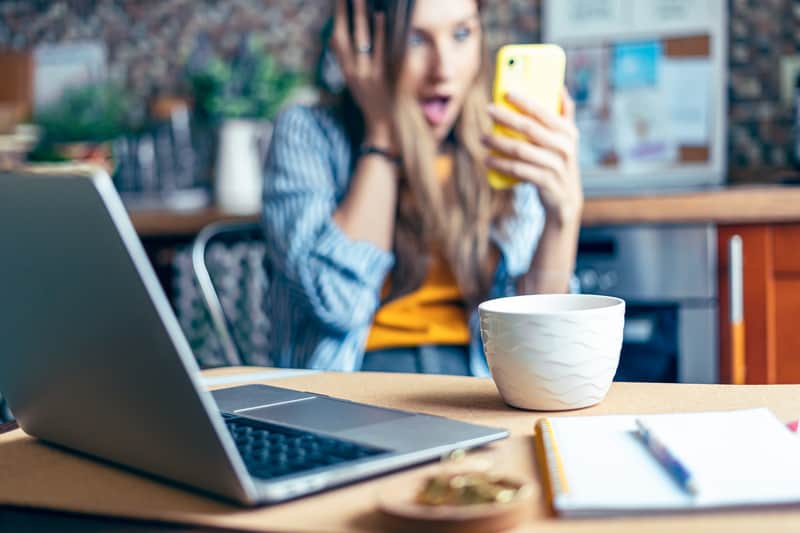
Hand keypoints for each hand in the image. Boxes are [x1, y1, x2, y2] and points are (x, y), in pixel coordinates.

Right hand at [331, 0, 394, 148]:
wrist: (383, 127)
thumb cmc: (372, 102)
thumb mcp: (357, 82)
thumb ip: (352, 63)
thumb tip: (347, 41)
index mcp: (346, 71)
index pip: (336, 41)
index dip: (335, 19)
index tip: (337, 1)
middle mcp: (353, 71)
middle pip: (343, 37)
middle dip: (344, 12)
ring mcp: (366, 74)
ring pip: (360, 40)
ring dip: (360, 16)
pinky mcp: (382, 77)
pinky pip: (380, 51)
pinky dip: (380, 33)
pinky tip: (381, 17)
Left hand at [482, 88, 582, 226]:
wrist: (566, 199)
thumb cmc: (561, 162)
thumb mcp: (568, 139)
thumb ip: (566, 114)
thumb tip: (560, 87)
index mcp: (568, 132)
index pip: (544, 112)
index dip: (525, 101)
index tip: (506, 93)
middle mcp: (564, 147)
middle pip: (529, 128)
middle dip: (506, 117)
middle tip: (488, 110)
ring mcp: (555, 165)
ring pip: (520, 150)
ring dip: (498, 142)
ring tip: (483, 138)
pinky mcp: (545, 182)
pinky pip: (518, 170)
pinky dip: (501, 164)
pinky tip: (488, 160)